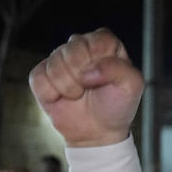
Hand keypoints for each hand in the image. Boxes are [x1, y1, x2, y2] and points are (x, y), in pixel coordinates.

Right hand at [28, 28, 142, 147]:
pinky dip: (52, 94)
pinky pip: (39, 78)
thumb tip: (88, 71)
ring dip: (69, 88)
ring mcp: (58, 58)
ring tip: (78, 94)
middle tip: (90, 88)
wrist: (97, 131)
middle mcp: (80, 45)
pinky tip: (62, 97)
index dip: (100, 63)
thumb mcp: (132, 85)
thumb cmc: (116, 105)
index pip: (98, 40)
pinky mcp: (41, 73)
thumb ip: (119, 69)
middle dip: (82, 77)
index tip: (106, 80)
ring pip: (54, 65)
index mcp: (104, 43)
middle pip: (72, 49)